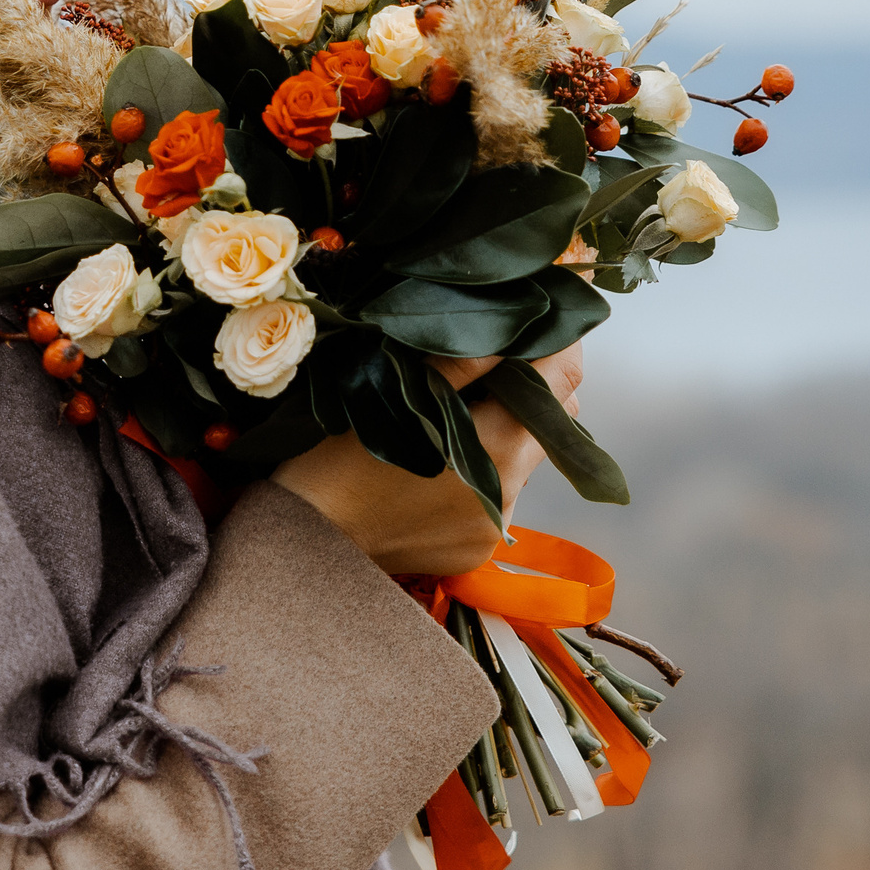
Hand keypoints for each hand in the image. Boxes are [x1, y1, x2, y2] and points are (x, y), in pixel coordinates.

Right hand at [270, 343, 585, 576]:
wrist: (308, 543)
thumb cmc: (339, 460)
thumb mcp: (400, 393)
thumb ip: (467, 360)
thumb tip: (520, 322)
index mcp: (498, 445)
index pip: (562, 381)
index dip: (557, 345)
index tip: (540, 324)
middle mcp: (510, 491)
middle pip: (550, 422)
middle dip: (528, 389)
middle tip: (485, 367)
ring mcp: (496, 525)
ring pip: (522, 459)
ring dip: (501, 433)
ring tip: (450, 421)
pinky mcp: (478, 547)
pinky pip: (496, 495)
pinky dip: (478, 473)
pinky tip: (437, 469)